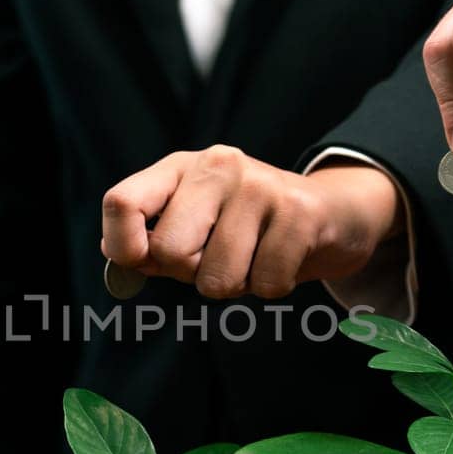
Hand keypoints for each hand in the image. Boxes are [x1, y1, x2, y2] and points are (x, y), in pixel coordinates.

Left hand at [100, 146, 403, 299]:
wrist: (332, 211)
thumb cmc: (250, 226)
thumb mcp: (196, 221)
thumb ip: (154, 241)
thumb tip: (120, 259)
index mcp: (180, 168)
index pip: (122, 203)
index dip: (123, 246)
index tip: (142, 264)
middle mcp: (217, 166)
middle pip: (170, 252)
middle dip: (191, 274)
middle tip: (217, 260)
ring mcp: (259, 186)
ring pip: (217, 278)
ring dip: (235, 286)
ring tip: (254, 259)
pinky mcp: (299, 211)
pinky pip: (265, 283)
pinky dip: (272, 287)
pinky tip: (281, 260)